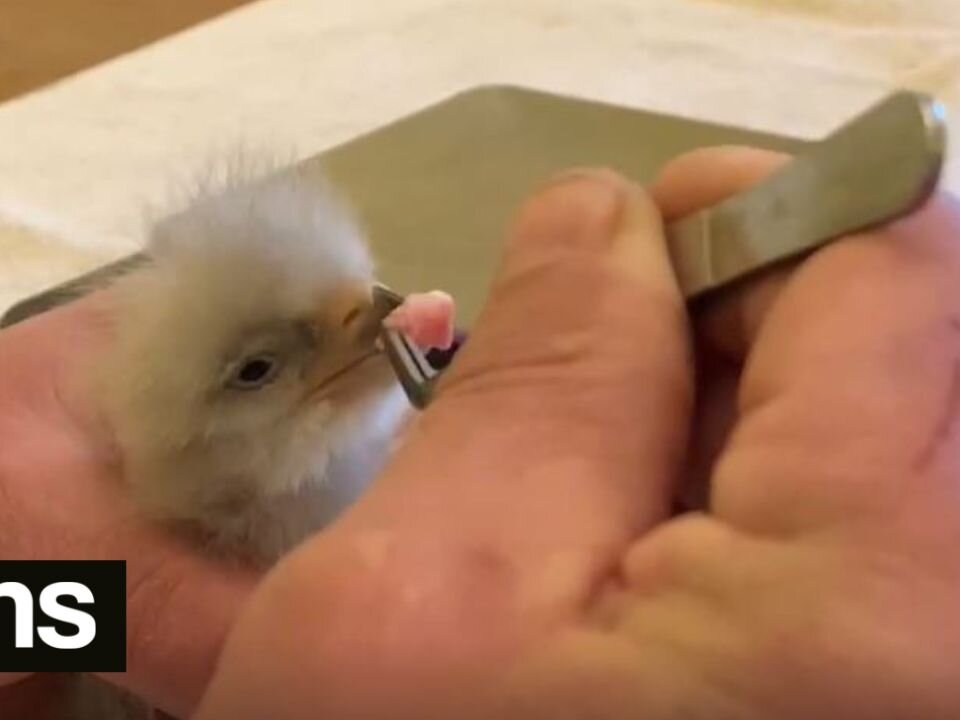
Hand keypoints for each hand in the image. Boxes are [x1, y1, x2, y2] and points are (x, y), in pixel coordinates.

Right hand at [195, 148, 959, 718]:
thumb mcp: (430, 592)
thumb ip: (545, 375)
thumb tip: (600, 221)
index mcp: (895, 613)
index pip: (898, 275)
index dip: (752, 214)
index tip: (624, 238)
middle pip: (916, 365)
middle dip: (738, 333)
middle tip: (590, 376)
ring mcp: (929, 679)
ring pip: (886, 452)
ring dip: (740, 427)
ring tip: (605, 488)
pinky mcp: (885, 691)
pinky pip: (867, 553)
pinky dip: (757, 514)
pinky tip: (654, 563)